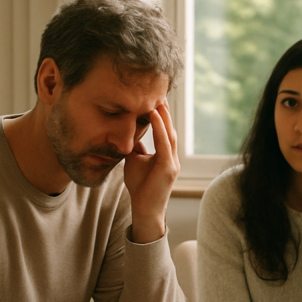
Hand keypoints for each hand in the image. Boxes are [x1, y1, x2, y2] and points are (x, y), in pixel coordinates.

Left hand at [123, 103, 178, 243]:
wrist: (144, 209)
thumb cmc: (140, 186)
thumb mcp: (135, 161)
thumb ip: (135, 147)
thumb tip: (129, 132)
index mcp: (166, 155)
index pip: (164, 131)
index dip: (160, 115)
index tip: (154, 98)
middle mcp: (172, 157)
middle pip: (169, 129)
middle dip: (164, 111)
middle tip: (158, 91)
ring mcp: (172, 162)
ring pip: (169, 133)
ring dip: (163, 115)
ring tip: (157, 99)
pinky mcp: (168, 168)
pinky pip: (164, 143)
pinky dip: (159, 128)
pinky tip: (153, 114)